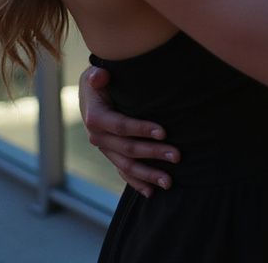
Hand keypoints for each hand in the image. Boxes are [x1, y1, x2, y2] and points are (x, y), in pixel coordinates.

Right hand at [79, 66, 178, 196]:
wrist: (90, 96)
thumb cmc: (99, 82)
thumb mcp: (95, 75)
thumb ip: (97, 77)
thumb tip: (101, 77)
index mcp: (96, 118)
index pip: (122, 126)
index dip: (142, 129)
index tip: (163, 132)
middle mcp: (98, 137)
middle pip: (128, 149)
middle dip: (153, 154)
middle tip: (177, 155)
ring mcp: (105, 149)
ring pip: (127, 165)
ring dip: (149, 175)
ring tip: (169, 182)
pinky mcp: (111, 155)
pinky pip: (123, 172)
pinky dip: (136, 183)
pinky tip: (151, 192)